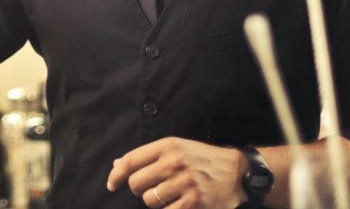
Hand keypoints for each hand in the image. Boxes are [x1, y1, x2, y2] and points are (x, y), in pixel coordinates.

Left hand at [106, 137, 246, 207]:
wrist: (238, 172)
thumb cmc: (202, 159)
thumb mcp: (177, 148)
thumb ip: (147, 156)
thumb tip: (116, 165)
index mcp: (167, 146)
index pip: (131, 161)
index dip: (117, 175)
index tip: (112, 185)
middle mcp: (174, 162)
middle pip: (136, 183)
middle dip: (139, 190)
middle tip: (152, 188)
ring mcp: (184, 183)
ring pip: (149, 200)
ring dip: (155, 202)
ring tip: (170, 195)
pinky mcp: (194, 202)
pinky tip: (179, 204)